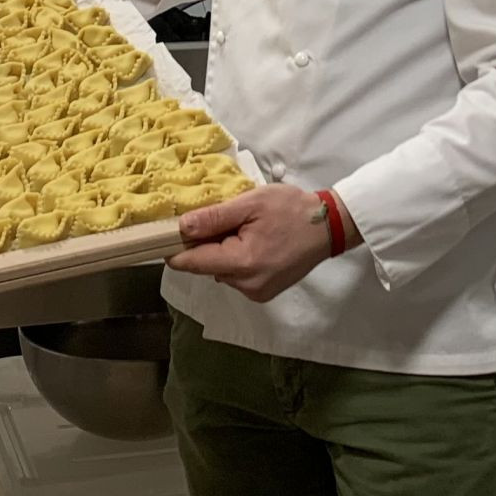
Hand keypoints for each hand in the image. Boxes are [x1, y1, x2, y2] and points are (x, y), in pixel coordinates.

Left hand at [166, 185, 359, 302]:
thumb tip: (181, 227)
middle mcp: (246, 285)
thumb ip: (215, 217)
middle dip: (206, 244)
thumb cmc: (291, 209)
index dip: (174, 247)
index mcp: (242, 263)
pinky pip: (236, 276)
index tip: (166, 231)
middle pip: (205, 266)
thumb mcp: (251, 203)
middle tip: (223, 218)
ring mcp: (256, 292)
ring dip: (222, 251)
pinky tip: (253, 241)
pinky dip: (236, 259)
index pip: (191, 262)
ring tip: (244, 228)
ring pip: (220, 271)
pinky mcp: (264, 292)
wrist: (329, 226)